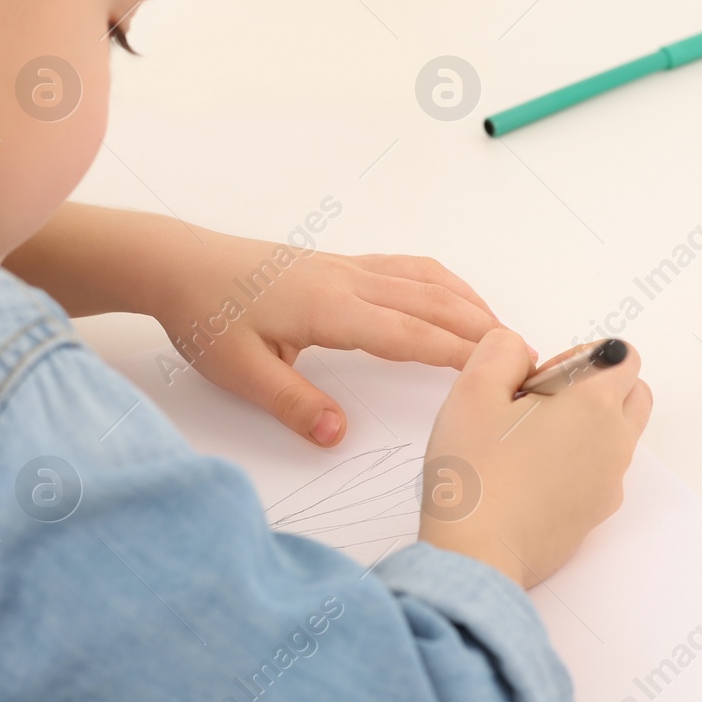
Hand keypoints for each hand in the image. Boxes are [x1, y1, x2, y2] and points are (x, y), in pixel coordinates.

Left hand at [150, 226, 529, 446]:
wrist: (177, 264)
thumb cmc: (205, 316)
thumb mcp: (240, 373)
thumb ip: (294, 405)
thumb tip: (340, 437)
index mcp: (330, 309)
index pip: (410, 334)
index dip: (458, 353)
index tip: (501, 369)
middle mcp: (347, 281)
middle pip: (431, 302)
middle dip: (480, 328)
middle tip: (523, 356)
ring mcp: (344, 267)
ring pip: (422, 279)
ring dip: (466, 302)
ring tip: (499, 331)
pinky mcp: (335, 264)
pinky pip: (403, 268)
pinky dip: (438, 282)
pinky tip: (448, 297)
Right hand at [418, 330, 651, 589]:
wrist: (476, 554)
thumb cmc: (474, 474)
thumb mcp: (472, 389)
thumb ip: (502, 350)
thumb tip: (520, 351)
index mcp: (594, 405)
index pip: (622, 357)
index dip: (579, 356)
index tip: (538, 378)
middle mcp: (615, 444)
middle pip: (632, 394)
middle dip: (595, 387)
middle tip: (538, 404)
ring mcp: (609, 484)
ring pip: (617, 436)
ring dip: (585, 426)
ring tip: (526, 442)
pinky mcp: (594, 516)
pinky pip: (599, 474)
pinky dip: (576, 464)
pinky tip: (527, 477)